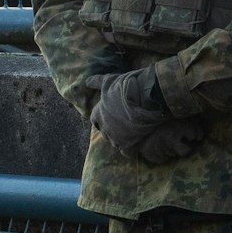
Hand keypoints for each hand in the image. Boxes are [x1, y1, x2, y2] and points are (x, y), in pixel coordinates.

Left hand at [87, 69, 201, 163]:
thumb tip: (86, 81)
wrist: (145, 98)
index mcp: (98, 114)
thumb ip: (97, 82)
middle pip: (105, 132)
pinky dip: (130, 148)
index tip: (110, 114)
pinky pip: (126, 151)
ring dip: (121, 137)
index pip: (95, 120)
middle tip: (123, 121)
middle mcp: (104, 128)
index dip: (102, 117)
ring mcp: (115, 138)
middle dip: (112, 127)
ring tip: (132, 130)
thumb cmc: (126, 87)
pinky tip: (137, 141)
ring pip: (115, 142)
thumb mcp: (109, 81)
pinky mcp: (127, 145)